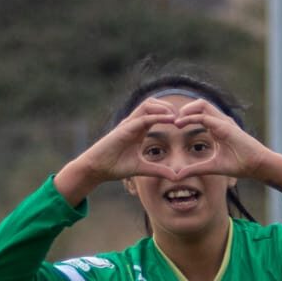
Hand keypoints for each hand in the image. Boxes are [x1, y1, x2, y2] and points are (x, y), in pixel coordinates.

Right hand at [55, 98, 182, 202]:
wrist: (96, 169)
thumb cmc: (114, 166)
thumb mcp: (142, 169)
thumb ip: (158, 170)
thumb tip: (175, 176)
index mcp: (139, 129)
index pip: (156, 113)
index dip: (171, 114)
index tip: (185, 122)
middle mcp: (134, 122)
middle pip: (154, 103)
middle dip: (170, 106)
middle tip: (184, 117)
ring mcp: (129, 123)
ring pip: (148, 105)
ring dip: (165, 108)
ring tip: (178, 117)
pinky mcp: (125, 128)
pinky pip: (144, 117)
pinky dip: (158, 116)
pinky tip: (170, 120)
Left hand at [171, 99, 270, 180]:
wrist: (256, 165)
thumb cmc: (239, 164)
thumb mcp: (212, 166)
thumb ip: (195, 169)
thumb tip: (178, 176)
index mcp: (217, 127)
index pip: (199, 113)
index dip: (185, 116)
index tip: (173, 125)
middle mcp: (220, 121)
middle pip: (200, 104)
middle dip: (184, 109)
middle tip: (171, 120)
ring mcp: (223, 121)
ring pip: (202, 104)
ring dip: (186, 110)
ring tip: (175, 120)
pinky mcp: (225, 126)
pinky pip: (205, 116)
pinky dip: (191, 118)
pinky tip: (180, 123)